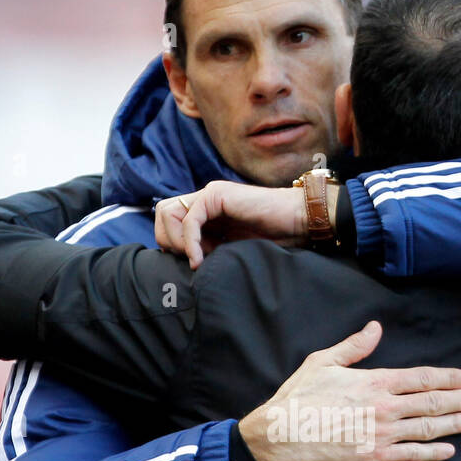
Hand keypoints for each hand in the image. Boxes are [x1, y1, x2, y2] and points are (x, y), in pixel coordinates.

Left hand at [155, 180, 315, 268]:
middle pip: (161, 214)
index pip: (168, 222)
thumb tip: (188, 265)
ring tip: (198, 259)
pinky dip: (190, 242)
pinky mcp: (217, 195)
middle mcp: (204, 201)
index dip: (173, 245)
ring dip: (176, 241)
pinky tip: (201, 258)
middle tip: (192, 260)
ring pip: (167, 213)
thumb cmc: (276, 238)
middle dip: (168, 240)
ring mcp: (209, 195)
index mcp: (207, 213)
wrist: (299, 221)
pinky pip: (189, 219)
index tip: (195, 262)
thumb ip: (212, 250)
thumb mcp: (234, 249)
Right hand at [238, 321, 460, 460]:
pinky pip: (412, 454)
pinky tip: (450, 449)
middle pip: (434, 402)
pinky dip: (434, 452)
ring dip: (456, 423)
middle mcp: (385, 406)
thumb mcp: (324, 361)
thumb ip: (354, 346)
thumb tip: (376, 328)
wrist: (284, 434)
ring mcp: (383, 434)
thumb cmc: (300, 397)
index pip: (423, 378)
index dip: (449, 378)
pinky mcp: (376, 457)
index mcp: (376, 381)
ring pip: (429, 427)